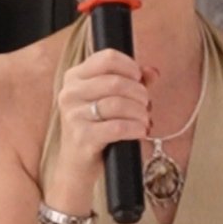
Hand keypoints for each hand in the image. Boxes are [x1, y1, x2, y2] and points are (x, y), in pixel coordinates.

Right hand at [56, 48, 155, 179]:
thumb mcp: (111, 100)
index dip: (130, 66)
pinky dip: (135, 128)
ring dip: (140, 112)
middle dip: (139, 93)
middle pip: (115, 81)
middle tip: (146, 104)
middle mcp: (70, 93)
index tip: (140, 78)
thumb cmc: (96, 127)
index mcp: (74, 77)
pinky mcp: (82, 137)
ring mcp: (73, 116)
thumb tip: (153, 72)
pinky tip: (141, 131)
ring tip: (145, 120)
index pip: (107, 58)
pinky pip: (117, 127)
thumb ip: (132, 83)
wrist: (77, 165)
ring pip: (118, 104)